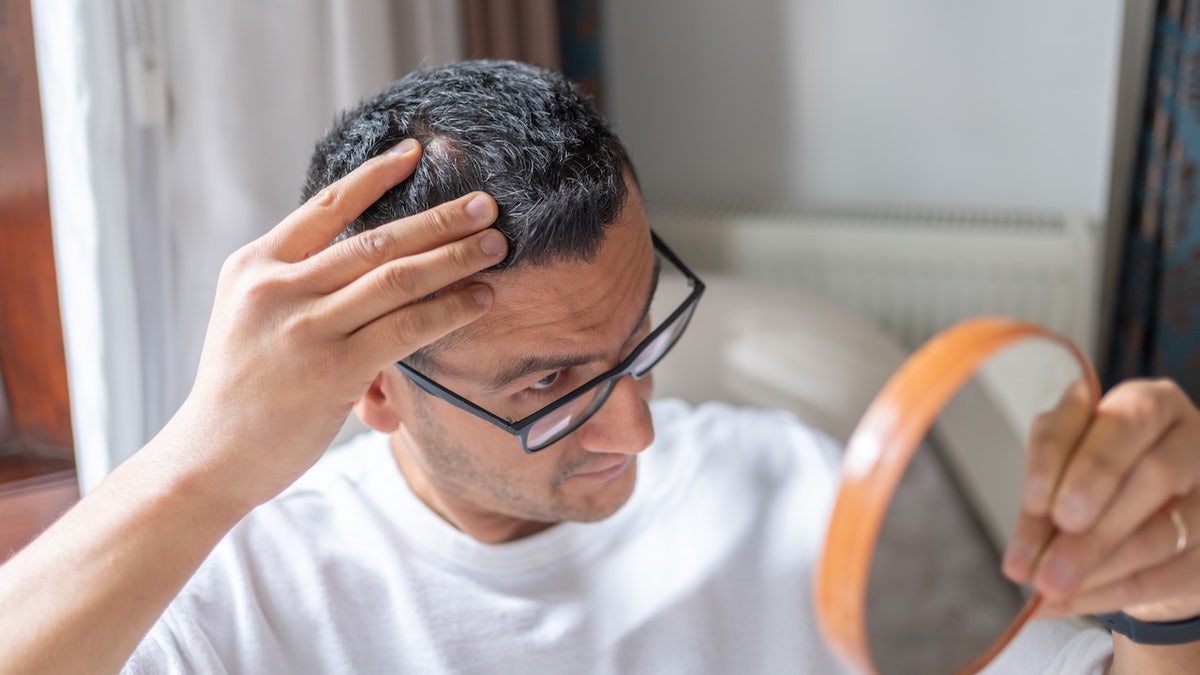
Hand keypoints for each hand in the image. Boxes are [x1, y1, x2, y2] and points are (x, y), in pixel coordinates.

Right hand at [169, 138, 506, 510]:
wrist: (209, 457)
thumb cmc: (242, 390)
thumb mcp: (252, 317)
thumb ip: (300, 285)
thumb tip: (368, 263)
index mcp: (255, 265)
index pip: (325, 206)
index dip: (375, 177)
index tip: (415, 152)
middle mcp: (277, 287)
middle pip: (375, 239)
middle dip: (439, 219)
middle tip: (486, 203)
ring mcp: (304, 327)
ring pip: (398, 278)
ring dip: (455, 259)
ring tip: (496, 246)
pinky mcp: (332, 370)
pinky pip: (407, 328)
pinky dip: (449, 310)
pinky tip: (479, 299)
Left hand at [1002, 378, 1199, 621]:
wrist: (1158, 527)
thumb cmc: (1101, 488)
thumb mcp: (1063, 480)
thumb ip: (1042, 510)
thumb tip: (1020, 561)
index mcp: (1145, 404)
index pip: (1105, 422)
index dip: (1063, 463)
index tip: (1034, 505)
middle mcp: (1189, 436)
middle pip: (1151, 473)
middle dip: (1094, 523)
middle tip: (1047, 557)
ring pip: (1164, 532)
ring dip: (1100, 565)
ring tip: (1050, 587)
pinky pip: (1171, 574)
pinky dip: (1114, 592)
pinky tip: (1069, 603)